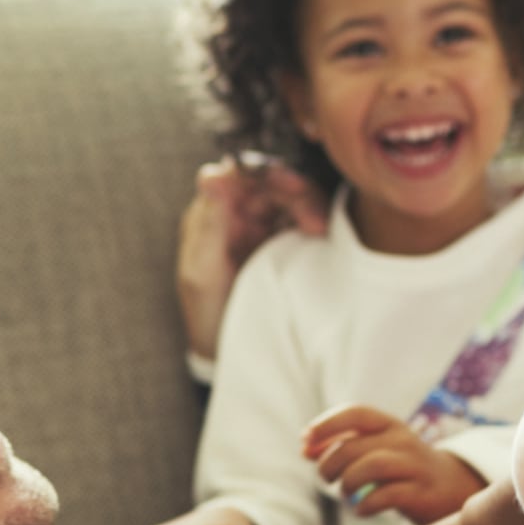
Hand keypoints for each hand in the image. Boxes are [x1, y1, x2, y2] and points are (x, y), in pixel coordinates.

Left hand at [177, 153, 326, 360]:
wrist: (225, 351)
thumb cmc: (206, 311)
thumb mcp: (200, 272)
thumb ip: (208, 224)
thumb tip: (212, 175)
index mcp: (214, 212)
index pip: (239, 175)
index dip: (262, 173)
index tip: (283, 185)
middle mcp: (240, 213)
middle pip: (272, 183)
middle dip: (294, 192)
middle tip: (311, 215)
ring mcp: (265, 228)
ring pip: (293, 199)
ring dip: (309, 205)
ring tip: (319, 228)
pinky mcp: (287, 244)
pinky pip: (305, 222)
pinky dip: (317, 221)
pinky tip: (323, 235)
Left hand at [303, 405, 482, 524]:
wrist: (452, 488)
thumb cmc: (402, 467)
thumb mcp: (375, 450)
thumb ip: (341, 447)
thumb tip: (304, 448)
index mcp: (389, 425)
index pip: (356, 413)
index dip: (326, 424)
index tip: (305, 440)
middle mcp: (403, 440)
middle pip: (355, 446)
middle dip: (329, 464)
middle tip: (326, 478)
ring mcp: (415, 466)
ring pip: (372, 465)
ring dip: (347, 482)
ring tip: (344, 493)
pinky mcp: (422, 494)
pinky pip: (387, 496)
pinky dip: (366, 505)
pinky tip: (361, 509)